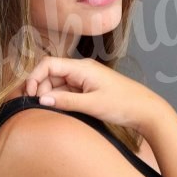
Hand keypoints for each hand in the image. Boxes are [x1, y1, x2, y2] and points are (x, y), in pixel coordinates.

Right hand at [24, 56, 169, 137]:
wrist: (147, 111)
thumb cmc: (124, 105)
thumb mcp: (93, 105)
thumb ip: (66, 101)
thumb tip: (42, 100)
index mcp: (82, 68)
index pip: (48, 64)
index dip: (34, 78)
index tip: (29, 96)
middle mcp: (81, 70)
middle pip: (50, 74)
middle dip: (40, 89)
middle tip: (37, 108)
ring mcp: (84, 80)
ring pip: (57, 84)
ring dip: (50, 96)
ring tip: (49, 112)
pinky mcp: (88, 90)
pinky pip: (67, 92)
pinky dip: (60, 100)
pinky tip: (60, 111)